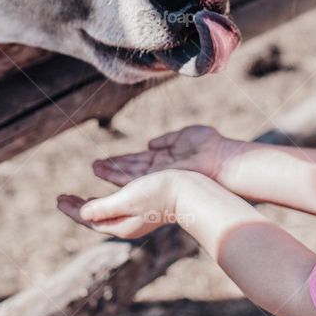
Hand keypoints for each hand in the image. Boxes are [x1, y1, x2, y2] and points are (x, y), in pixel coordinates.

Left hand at [57, 170, 189, 238]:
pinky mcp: (145, 209)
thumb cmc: (158, 194)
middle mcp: (127, 225)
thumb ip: (103, 208)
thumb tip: (81, 215)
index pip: (89, 220)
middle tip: (62, 198)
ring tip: (79, 199)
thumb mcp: (127, 200)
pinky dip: (105, 201)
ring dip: (90, 204)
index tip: (58, 199)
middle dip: (78, 208)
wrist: (190, 192)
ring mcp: (136, 218)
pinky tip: (106, 195)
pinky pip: (117, 206)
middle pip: (96, 218)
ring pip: (106, 213)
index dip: (72, 210)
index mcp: (121, 225)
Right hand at [93, 125, 241, 186]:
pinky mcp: (157, 179)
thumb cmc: (208, 146)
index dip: (122, 160)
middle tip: (94, 166)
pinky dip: (118, 175)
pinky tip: (106, 172)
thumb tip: (150, 143)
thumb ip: (167, 140)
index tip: (108, 160)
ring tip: (95, 168)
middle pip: (130, 170)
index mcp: (164, 159)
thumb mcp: (184, 136)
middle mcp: (158, 170)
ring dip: (111, 172)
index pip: (138, 161)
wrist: (220, 159)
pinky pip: (133, 178)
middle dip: (112, 168)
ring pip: (128, 175)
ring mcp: (157, 176)